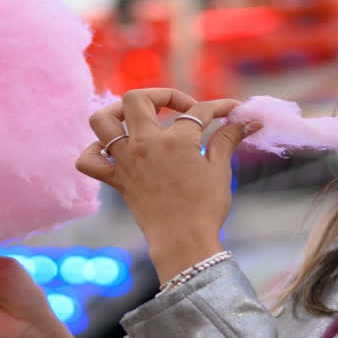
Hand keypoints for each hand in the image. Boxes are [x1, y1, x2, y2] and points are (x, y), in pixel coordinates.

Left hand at [75, 88, 260, 281]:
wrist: (183, 242)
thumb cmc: (205, 207)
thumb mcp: (220, 169)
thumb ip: (229, 138)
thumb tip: (249, 120)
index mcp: (175, 140)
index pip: (198, 111)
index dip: (219, 107)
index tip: (232, 111)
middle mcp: (145, 144)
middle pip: (136, 99)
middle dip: (158, 95)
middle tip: (177, 109)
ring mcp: (126, 161)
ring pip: (101, 121)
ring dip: (115, 112)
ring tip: (134, 117)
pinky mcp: (116, 180)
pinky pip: (89, 161)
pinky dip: (94, 152)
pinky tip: (112, 150)